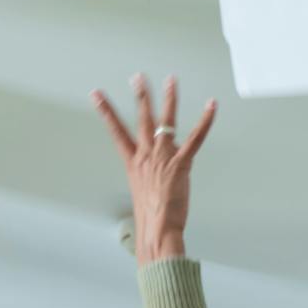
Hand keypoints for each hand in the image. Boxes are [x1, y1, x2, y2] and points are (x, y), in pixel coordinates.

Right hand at [94, 73, 216, 265]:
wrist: (157, 229)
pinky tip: (210, 106)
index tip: (97, 95)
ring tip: (170, 81)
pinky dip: (205, 120)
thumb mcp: (146, 189)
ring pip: (166, 122)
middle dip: (141, 96)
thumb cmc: (152, 215)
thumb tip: (167, 154)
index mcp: (134, 162)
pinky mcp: (181, 163)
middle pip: (142, 119)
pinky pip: (195, 138)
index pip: (116, 131)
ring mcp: (163, 158)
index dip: (106, 111)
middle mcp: (146, 156)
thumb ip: (155, 168)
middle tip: (138, 77)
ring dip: (169, 99)